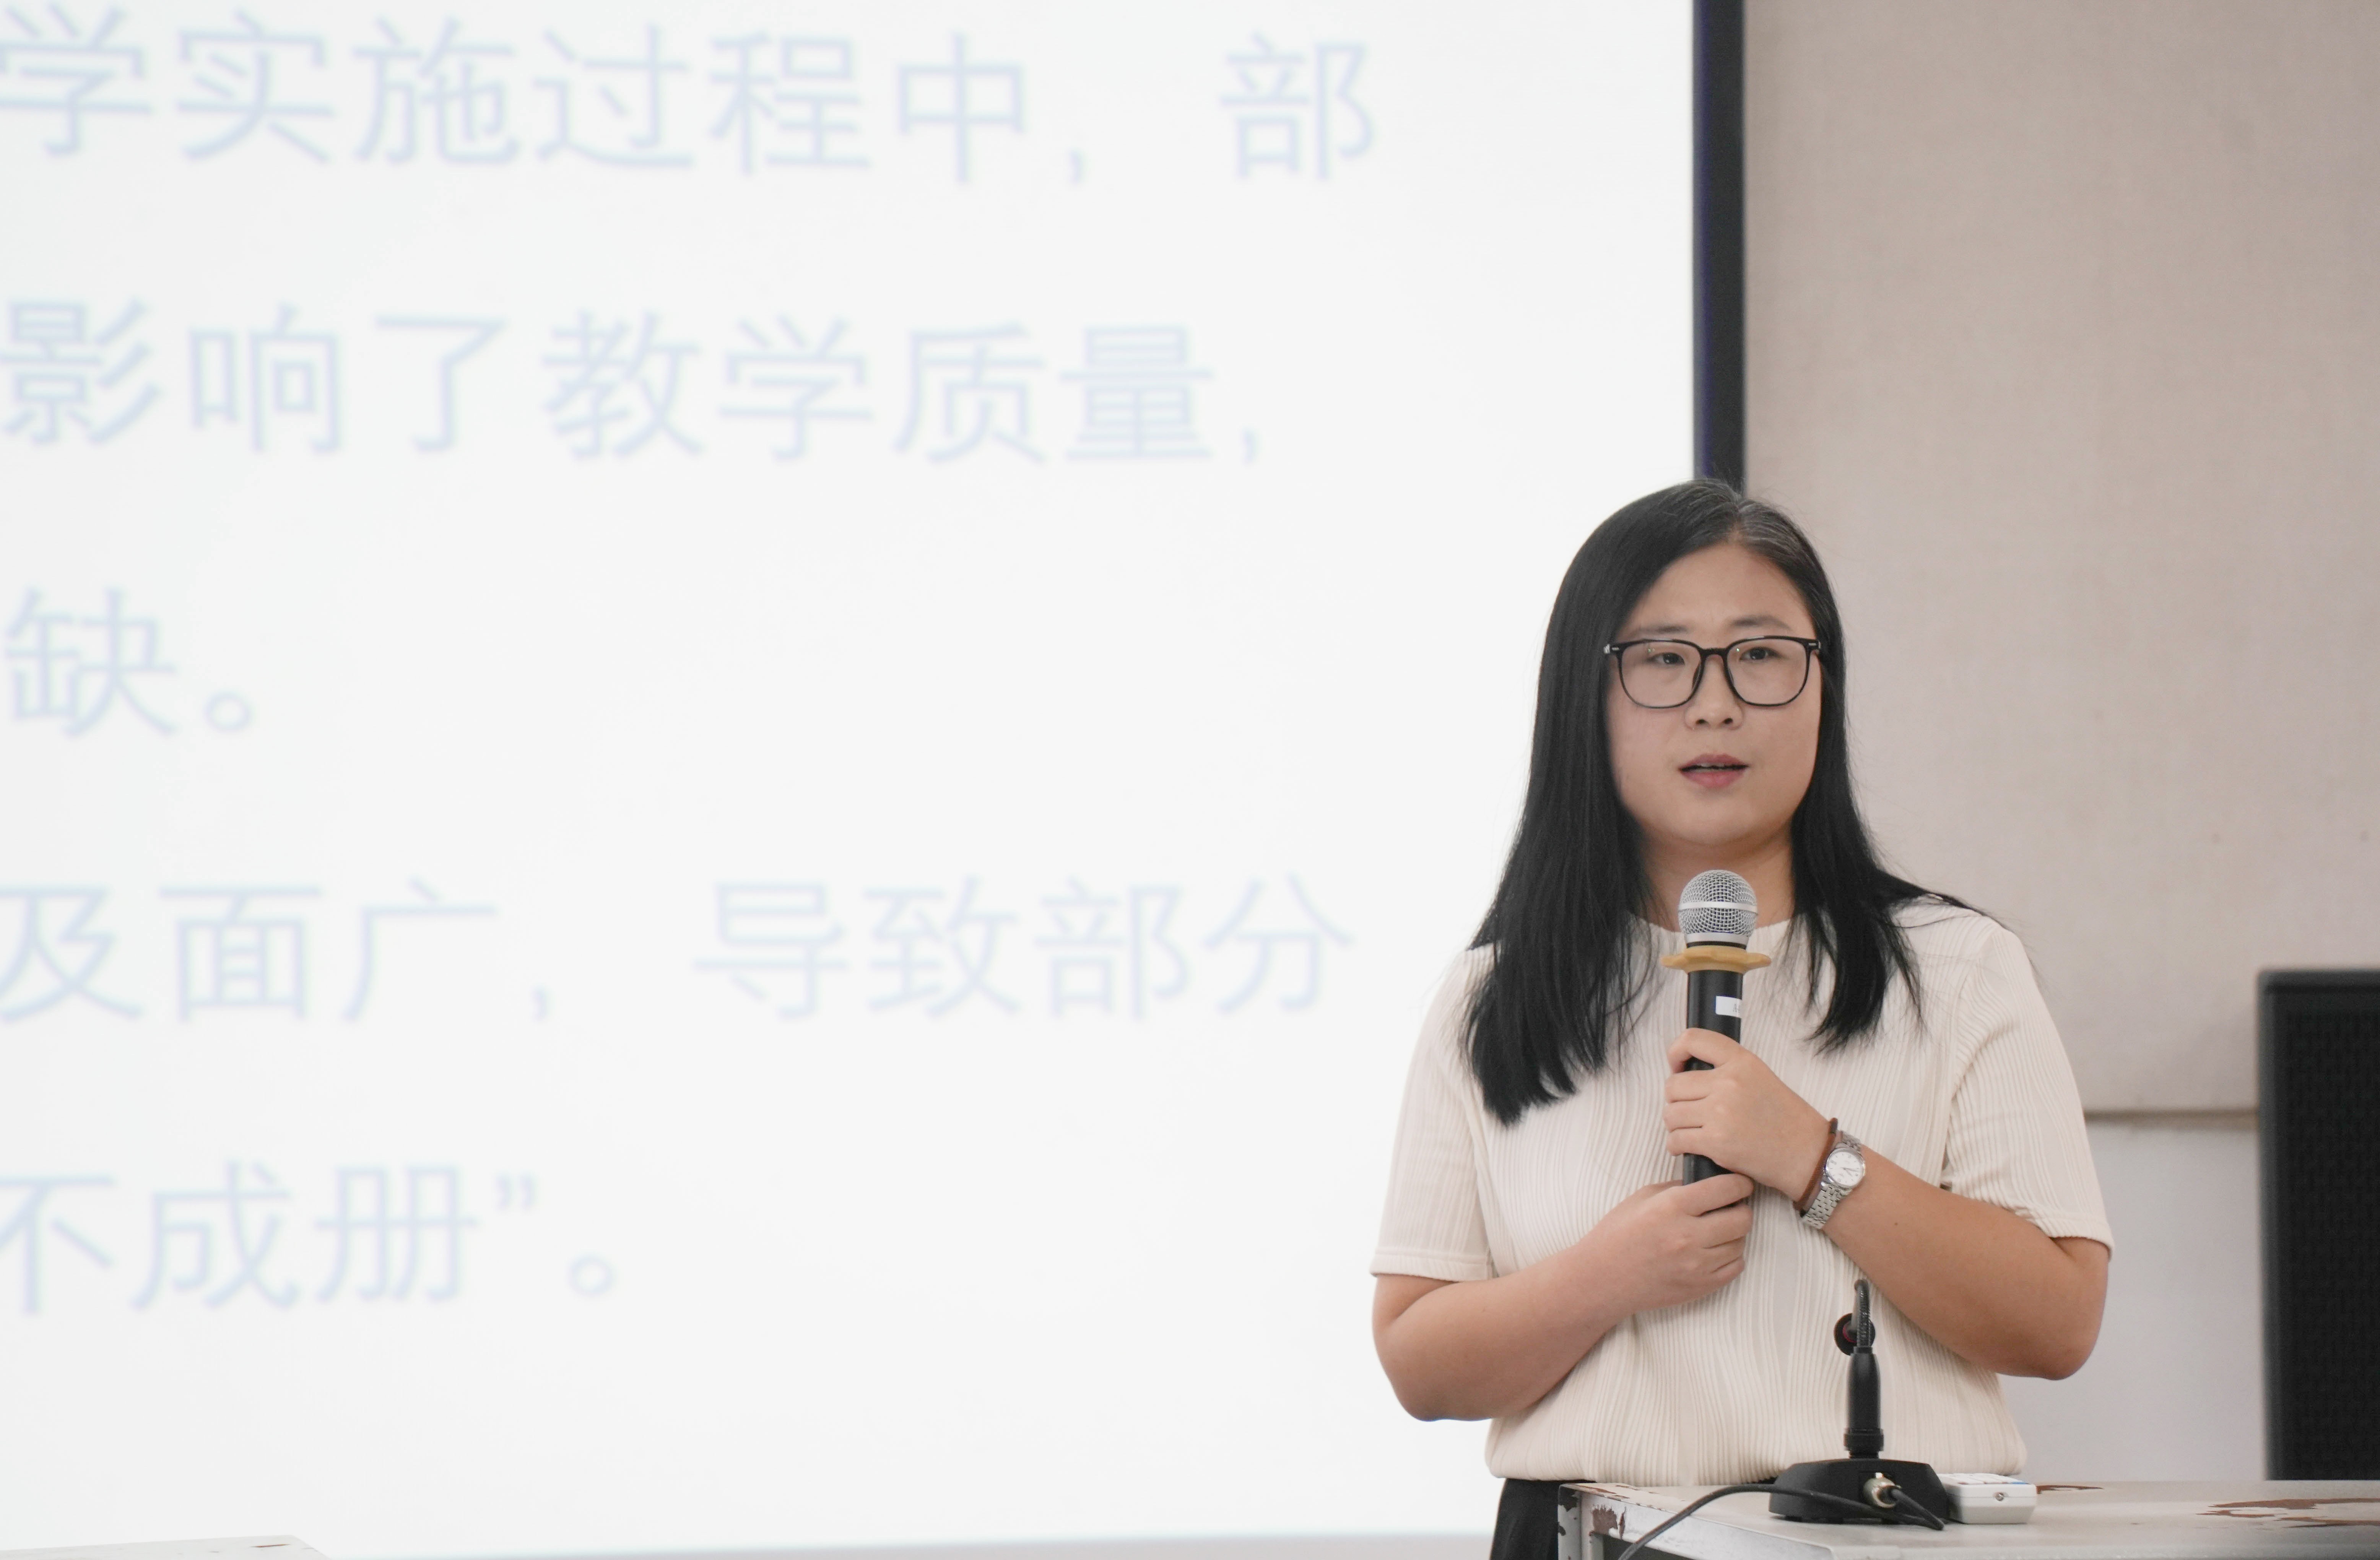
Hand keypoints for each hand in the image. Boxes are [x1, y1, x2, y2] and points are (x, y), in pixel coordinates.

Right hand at [1581, 1174, 1755, 1314]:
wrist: (1602, 1279)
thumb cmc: (1618, 1234)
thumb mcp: (1642, 1198)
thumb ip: (1678, 1188)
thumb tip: (1708, 1182)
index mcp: (1672, 1207)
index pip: (1727, 1188)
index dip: (1739, 1183)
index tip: (1739, 1183)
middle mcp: (1688, 1236)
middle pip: (1743, 1218)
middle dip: (1740, 1208)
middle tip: (1729, 1207)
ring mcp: (1696, 1265)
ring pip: (1740, 1243)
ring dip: (1733, 1234)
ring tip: (1716, 1231)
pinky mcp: (1701, 1286)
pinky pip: (1735, 1267)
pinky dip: (1729, 1257)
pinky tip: (1713, 1251)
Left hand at [1664, 1029, 1833, 1197]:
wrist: (1806, 1154)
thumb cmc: (1784, 1118)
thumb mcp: (1760, 1077)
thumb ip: (1727, 1069)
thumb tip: (1685, 1071)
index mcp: (1741, 1062)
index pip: (1693, 1040)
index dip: (1676, 1052)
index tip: (1677, 1067)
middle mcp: (1729, 1083)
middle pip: (1673, 1085)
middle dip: (1675, 1100)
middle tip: (1688, 1110)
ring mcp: (1721, 1113)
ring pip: (1670, 1114)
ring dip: (1675, 1124)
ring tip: (1691, 1129)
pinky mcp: (1716, 1142)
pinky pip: (1675, 1140)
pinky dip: (1676, 1145)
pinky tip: (1687, 1146)